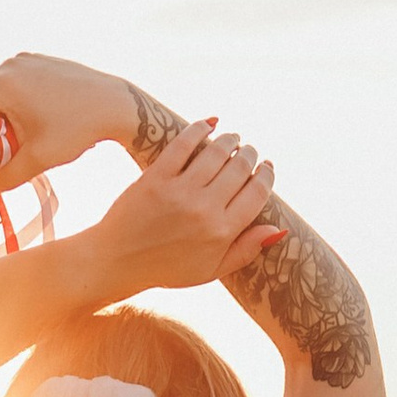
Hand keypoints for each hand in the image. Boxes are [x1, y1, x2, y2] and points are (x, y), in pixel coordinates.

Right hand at [0, 55, 126, 186]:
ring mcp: (25, 60)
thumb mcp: (38, 159)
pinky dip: (11, 101)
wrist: (116, 105)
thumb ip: (3, 178)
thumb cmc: (79, 130)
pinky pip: (12, 81)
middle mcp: (10, 66)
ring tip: (11, 138)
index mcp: (4, 85)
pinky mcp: (38, 60)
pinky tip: (28, 121)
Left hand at [90, 120, 281, 292]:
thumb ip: (245, 250)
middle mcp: (204, 210)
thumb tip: (280, 230)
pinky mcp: (156, 177)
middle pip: (240, 168)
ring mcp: (180, 191)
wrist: (117, 262)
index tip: (267, 166)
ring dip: (230, 140)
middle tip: (249, 151)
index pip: (257, 193)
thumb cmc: (167, 269)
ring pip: (217, 152)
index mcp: (222, 233)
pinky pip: (184, 143)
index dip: (266, 175)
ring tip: (232, 139)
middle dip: (250, 155)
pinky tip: (210, 124)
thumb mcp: (211, 271)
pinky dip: (200, 128)